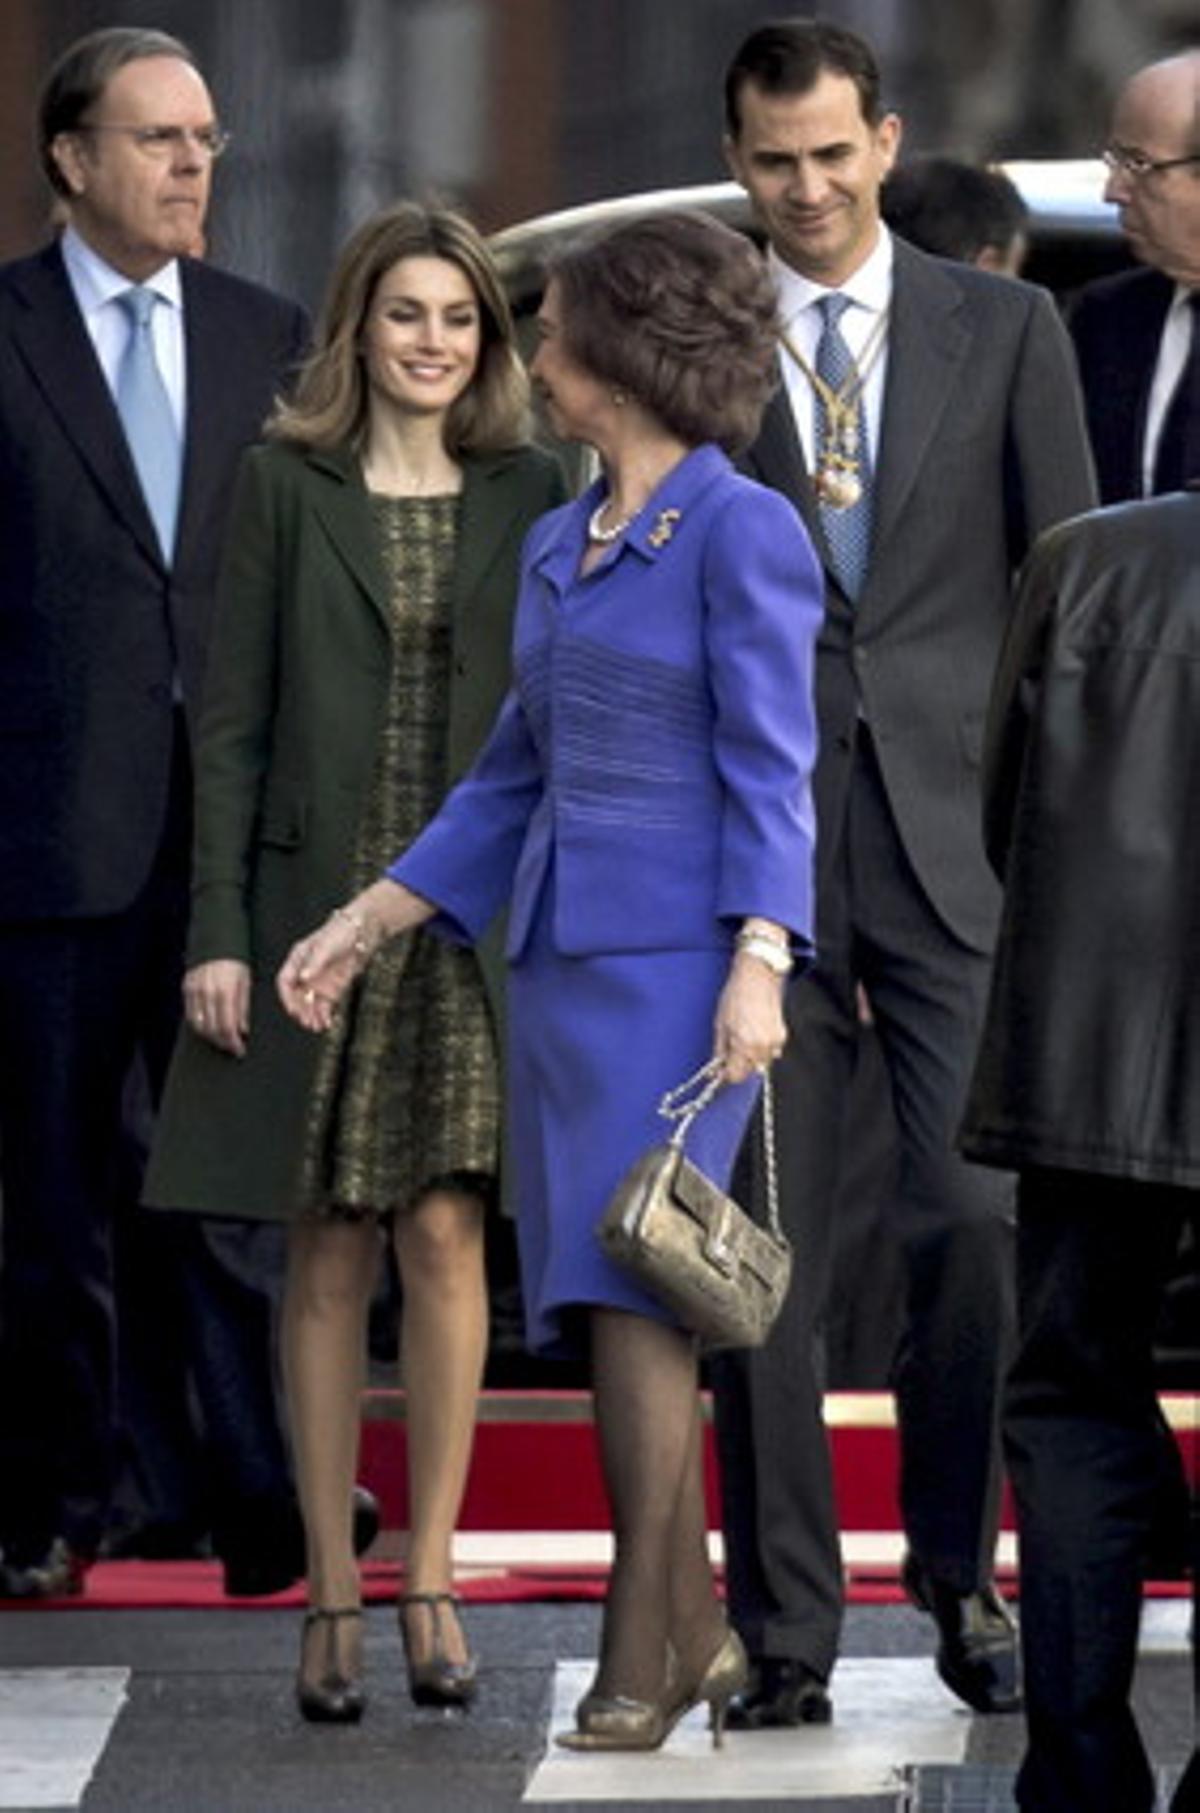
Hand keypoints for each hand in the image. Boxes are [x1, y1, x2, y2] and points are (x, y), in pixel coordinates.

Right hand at [183, 960, 251, 1056]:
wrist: (216, 939)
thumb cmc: (236, 960)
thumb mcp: (246, 982)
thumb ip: (243, 1008)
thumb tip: (242, 1030)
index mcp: (225, 991)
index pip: (227, 1027)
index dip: (233, 1043)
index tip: (239, 1050)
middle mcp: (207, 993)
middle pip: (212, 1030)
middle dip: (223, 1043)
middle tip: (232, 1048)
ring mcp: (194, 991)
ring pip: (199, 1026)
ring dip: (211, 1037)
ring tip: (221, 1041)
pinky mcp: (186, 988)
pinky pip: (190, 1015)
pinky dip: (199, 1026)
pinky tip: (208, 1029)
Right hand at [277, 878, 431, 1032]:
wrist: (365, 929)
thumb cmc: (342, 931)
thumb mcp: (326, 945)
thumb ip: (315, 962)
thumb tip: (304, 977)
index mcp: (298, 959)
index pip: (286, 981)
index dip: (287, 997)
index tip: (293, 1009)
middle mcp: (307, 971)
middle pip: (298, 996)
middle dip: (301, 1010)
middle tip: (307, 1022)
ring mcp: (320, 980)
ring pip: (311, 1003)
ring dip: (312, 1015)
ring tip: (317, 1026)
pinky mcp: (334, 986)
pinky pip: (326, 1004)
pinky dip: (325, 1014)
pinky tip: (327, 1023)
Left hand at [713, 950, 787, 1083]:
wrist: (758, 977)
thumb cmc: (736, 996)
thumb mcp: (720, 1024)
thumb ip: (719, 1050)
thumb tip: (715, 1068)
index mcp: (744, 1045)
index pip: (735, 1076)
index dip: (725, 1075)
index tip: (719, 1070)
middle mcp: (762, 1047)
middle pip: (748, 1072)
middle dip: (737, 1065)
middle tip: (729, 1050)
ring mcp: (775, 1043)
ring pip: (760, 1063)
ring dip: (750, 1058)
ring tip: (742, 1037)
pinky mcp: (782, 1036)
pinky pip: (770, 1053)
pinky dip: (761, 1049)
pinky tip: (754, 1033)